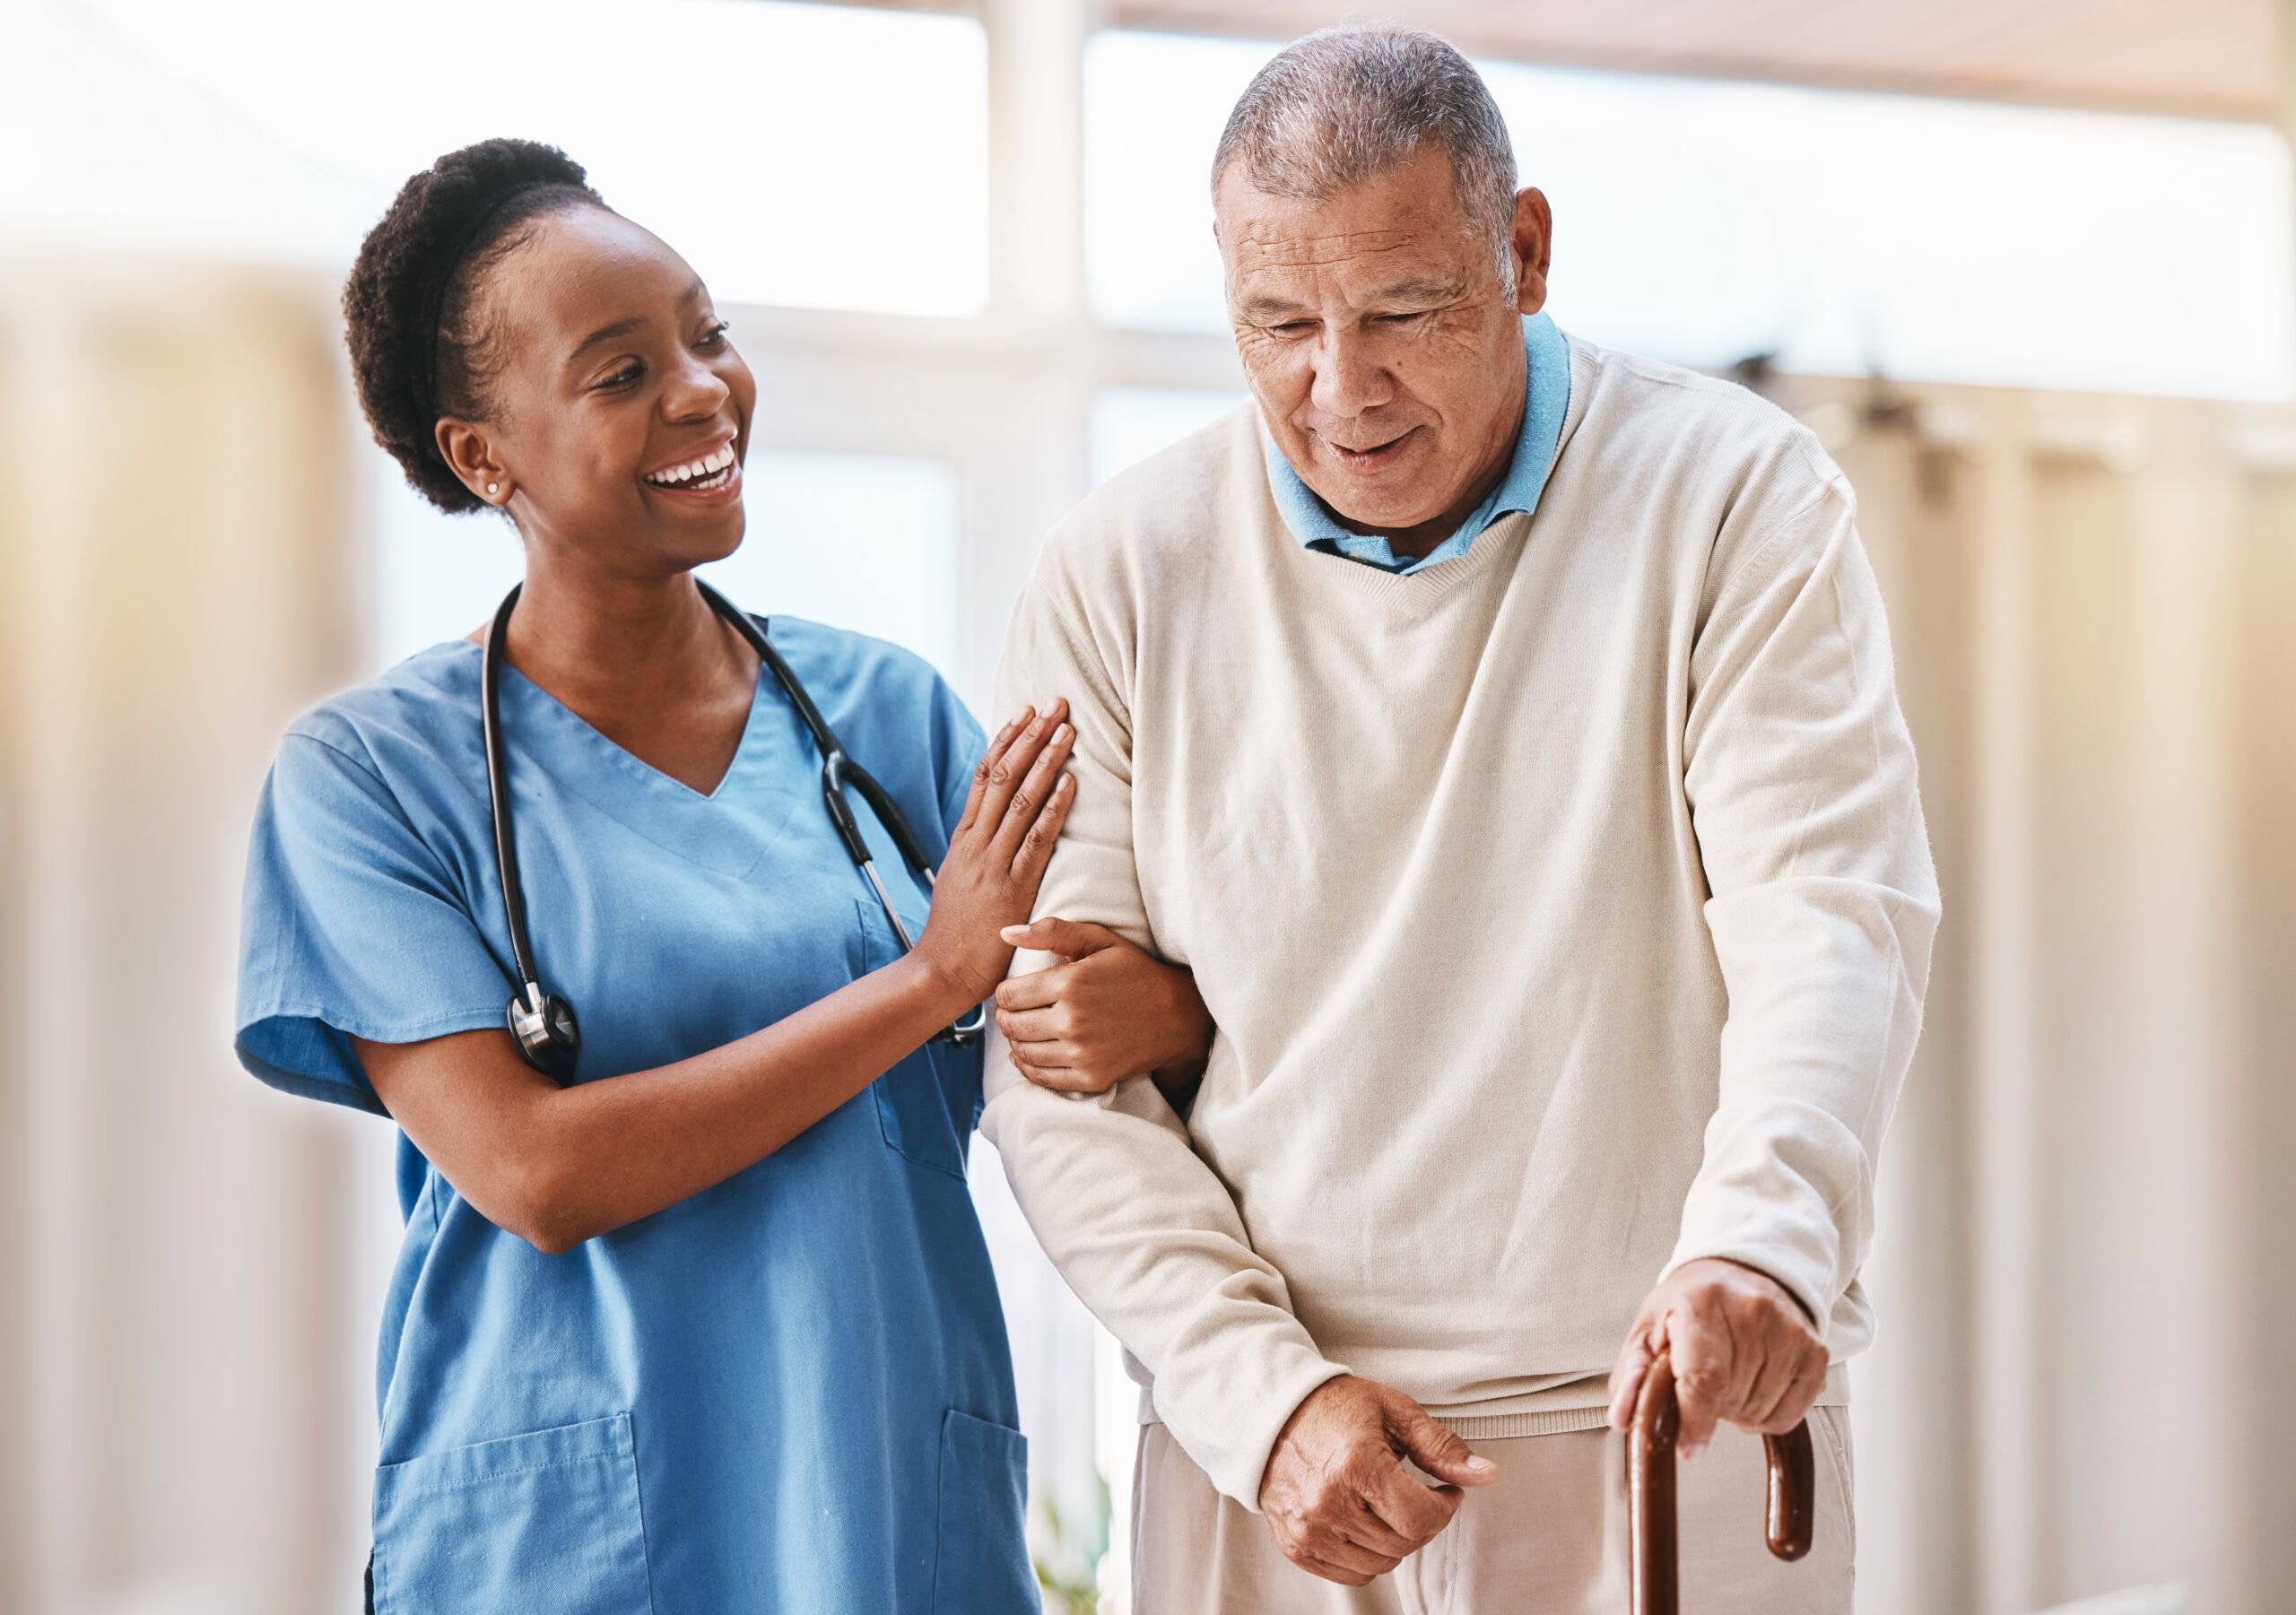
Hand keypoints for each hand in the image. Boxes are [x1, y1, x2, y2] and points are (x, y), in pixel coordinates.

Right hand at [913, 702, 1074, 1008]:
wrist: (939, 972)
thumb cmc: (953, 933)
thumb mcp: (957, 880)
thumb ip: (975, 852)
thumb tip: (990, 828)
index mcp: (962, 839)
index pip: (983, 777)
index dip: (1005, 741)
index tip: (1024, 713)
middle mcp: (976, 844)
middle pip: (1003, 777)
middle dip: (1031, 737)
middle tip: (1055, 705)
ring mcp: (992, 864)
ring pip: (1020, 800)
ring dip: (1047, 761)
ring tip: (1068, 730)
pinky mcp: (1012, 889)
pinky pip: (1036, 840)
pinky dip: (1054, 808)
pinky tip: (1071, 783)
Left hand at [993, 918, 1213, 1094]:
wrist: (1176, 1016)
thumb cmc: (1134, 972)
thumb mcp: (1099, 940)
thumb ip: (1052, 931)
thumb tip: (1006, 932)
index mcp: (1071, 983)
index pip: (1008, 994)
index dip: (1006, 991)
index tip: (1015, 991)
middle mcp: (1073, 1021)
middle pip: (1011, 1024)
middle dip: (1006, 1016)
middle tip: (1015, 1011)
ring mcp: (1081, 1054)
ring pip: (1021, 1051)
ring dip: (1015, 1040)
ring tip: (1025, 1029)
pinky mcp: (1090, 1078)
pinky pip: (1040, 1077)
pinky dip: (1027, 1066)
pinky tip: (1031, 1052)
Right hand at [1257, 1375, 1496, 1586]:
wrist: (1270, 1413)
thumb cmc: (1334, 1408)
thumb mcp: (1394, 1411)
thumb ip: (1441, 1446)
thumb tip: (1486, 1475)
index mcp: (1356, 1466)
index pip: (1422, 1519)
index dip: (1446, 1507)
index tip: (1446, 1490)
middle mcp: (1329, 1503)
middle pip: (1404, 1543)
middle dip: (1422, 1520)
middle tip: (1416, 1492)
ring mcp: (1309, 1530)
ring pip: (1382, 1564)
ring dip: (1396, 1539)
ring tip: (1386, 1503)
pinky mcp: (1296, 1546)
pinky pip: (1352, 1574)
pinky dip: (1368, 1556)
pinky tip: (1365, 1521)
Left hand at [1604, 1257, 1826, 1457]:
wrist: (1741, 1272)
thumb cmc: (1688, 1305)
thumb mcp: (1649, 1328)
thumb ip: (1631, 1375)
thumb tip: (1624, 1420)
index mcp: (1700, 1303)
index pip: (1703, 1376)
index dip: (1695, 1421)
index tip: (1688, 1449)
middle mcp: (1752, 1312)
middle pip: (1730, 1400)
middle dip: (1709, 1409)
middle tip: (1701, 1383)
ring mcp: (1789, 1331)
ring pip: (1759, 1414)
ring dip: (1736, 1413)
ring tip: (1727, 1378)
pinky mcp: (1815, 1351)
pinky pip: (1789, 1417)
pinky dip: (1767, 1417)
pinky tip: (1753, 1388)